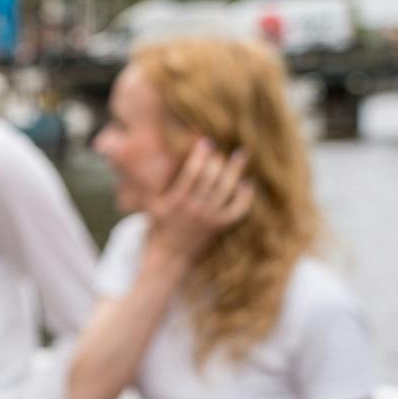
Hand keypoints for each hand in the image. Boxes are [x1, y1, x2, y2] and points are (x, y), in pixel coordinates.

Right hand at [147, 138, 252, 262]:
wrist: (168, 257)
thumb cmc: (157, 227)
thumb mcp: (151, 203)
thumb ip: (157, 183)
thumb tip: (162, 159)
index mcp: (176, 201)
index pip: (192, 172)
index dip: (200, 155)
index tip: (205, 141)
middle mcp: (195, 209)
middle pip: (212, 178)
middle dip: (218, 160)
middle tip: (222, 147)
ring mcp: (209, 218)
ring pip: (226, 190)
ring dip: (235, 171)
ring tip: (241, 155)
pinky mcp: (219, 227)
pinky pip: (237, 210)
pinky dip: (245, 196)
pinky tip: (246, 184)